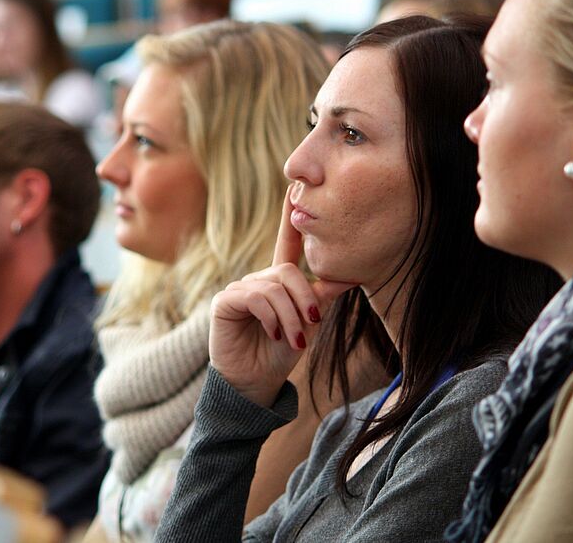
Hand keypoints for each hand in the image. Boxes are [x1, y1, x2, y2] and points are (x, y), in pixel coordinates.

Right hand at [209, 186, 354, 407]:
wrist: (256, 383)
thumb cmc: (279, 355)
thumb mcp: (307, 324)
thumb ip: (320, 298)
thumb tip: (346, 275)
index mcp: (278, 282)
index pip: (286, 244)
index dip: (289, 217)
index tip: (295, 189)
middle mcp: (258, 280)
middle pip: (289, 272)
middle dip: (305, 299)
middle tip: (313, 325)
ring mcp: (240, 289)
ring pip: (274, 287)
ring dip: (291, 316)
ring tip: (295, 340)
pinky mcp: (226, 302)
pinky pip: (255, 297)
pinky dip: (272, 317)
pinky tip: (275, 334)